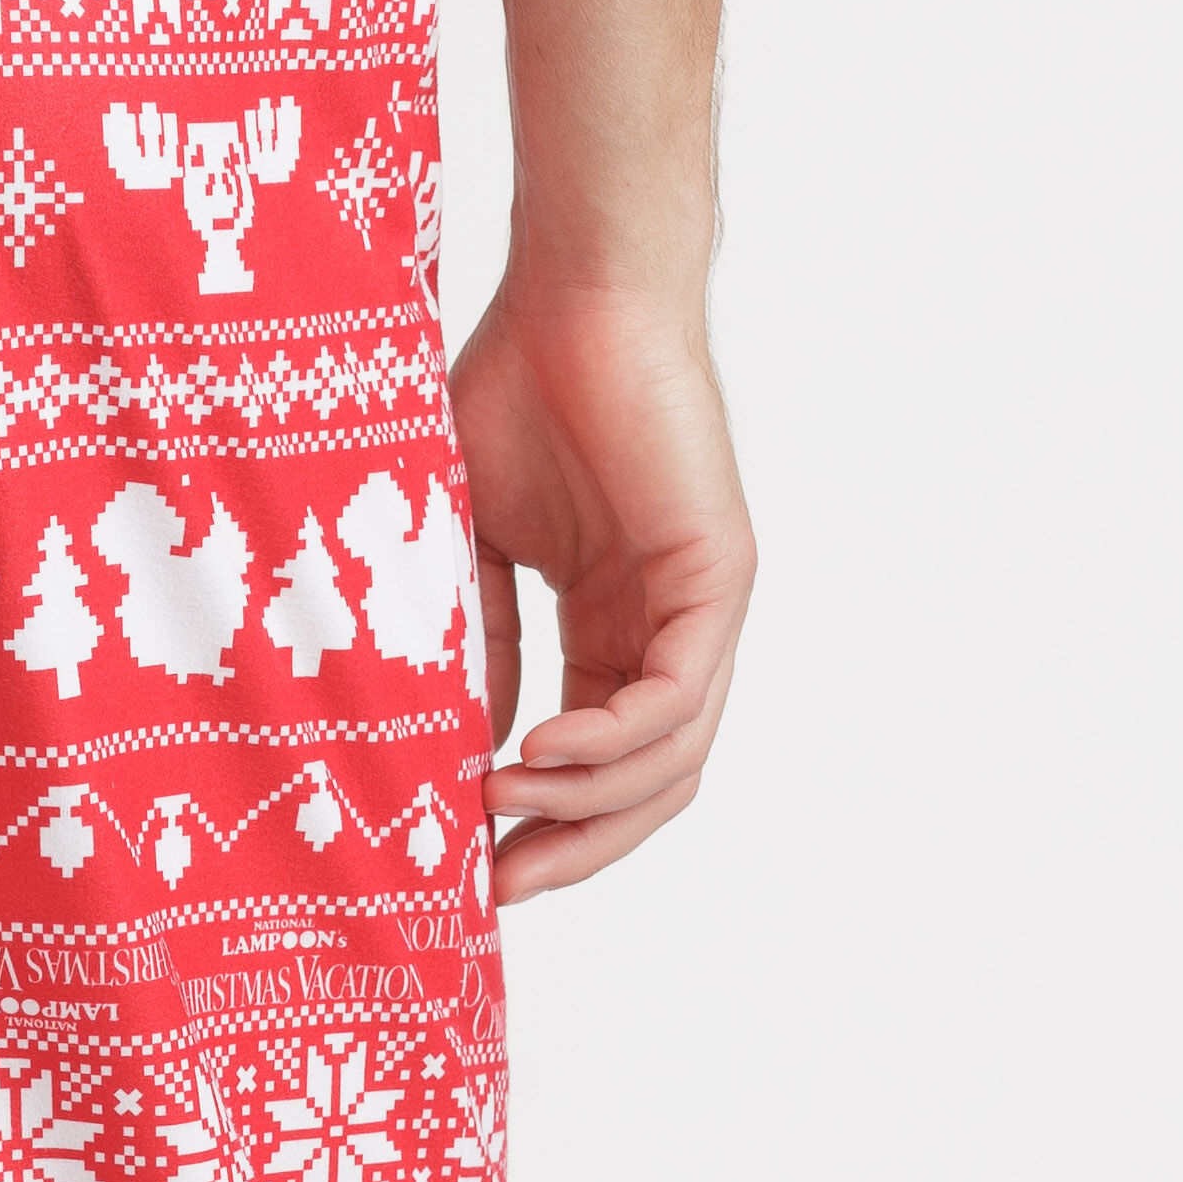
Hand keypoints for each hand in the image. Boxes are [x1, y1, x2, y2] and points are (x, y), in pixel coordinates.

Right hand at [448, 284, 754, 900]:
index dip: (538, 824)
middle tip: (496, 887)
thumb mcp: (472, 548)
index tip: (464, 863)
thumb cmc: (515, 390)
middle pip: (644, 790)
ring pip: (667, 760)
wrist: (572, 294)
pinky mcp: (718, 576)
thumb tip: (473, 747)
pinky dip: (612, 742)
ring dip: (583, 803)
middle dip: (571, 848)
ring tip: (502, 801)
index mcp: (610, 625)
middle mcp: (665, 629)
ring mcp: (699, 608)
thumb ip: (481, 647)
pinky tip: (542, 751)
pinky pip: (677, 697)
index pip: (594, 763)